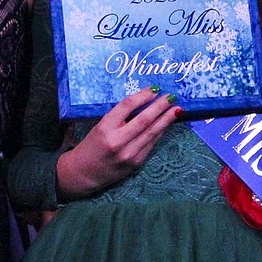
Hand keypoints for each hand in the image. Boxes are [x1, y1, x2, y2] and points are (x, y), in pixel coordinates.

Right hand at [56, 87, 181, 198]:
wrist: (84, 173)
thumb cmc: (92, 145)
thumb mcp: (101, 126)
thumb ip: (120, 116)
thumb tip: (146, 103)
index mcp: (105, 127)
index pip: (127, 106)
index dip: (143, 96)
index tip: (155, 88)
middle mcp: (117, 141)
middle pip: (144, 119)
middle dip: (160, 106)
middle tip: (171, 96)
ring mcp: (128, 154)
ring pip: (152, 133)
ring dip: (166, 120)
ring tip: (177, 109)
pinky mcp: (136, 163)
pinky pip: (152, 144)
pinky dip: (160, 132)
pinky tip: (167, 124)